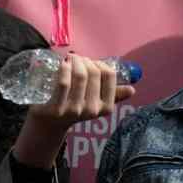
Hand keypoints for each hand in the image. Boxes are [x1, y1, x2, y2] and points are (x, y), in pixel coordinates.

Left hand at [13, 53, 134, 167]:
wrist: (50, 123)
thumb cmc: (75, 107)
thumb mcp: (96, 103)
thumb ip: (114, 95)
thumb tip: (132, 90)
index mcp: (106, 107)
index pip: (110, 76)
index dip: (101, 64)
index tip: (93, 62)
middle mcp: (92, 109)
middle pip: (94, 74)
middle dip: (86, 61)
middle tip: (78, 58)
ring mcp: (75, 109)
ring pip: (80, 76)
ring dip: (76, 61)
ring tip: (71, 58)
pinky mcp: (57, 108)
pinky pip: (64, 83)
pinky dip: (64, 69)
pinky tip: (63, 63)